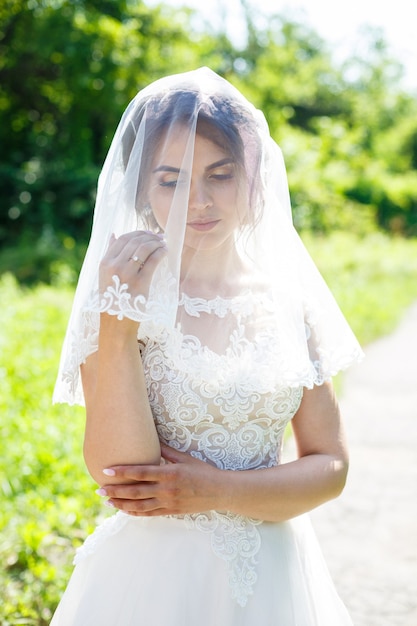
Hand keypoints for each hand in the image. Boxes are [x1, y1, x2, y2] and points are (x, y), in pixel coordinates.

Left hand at [96, 445, 225, 515]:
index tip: (106, 470)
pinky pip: (149, 514)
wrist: (219, 491)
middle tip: (99, 489)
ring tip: (107, 501)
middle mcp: (166, 490)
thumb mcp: (185, 458)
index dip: (122, 472)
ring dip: (121, 504)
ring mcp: (168, 503)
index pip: (140, 473)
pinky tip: (124, 510)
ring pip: (139, 506)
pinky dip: (135, 513)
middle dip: (115, 491)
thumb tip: (150, 439)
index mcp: (169, 473)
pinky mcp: (171, 512)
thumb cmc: (203, 471)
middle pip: (135, 491)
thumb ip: (167, 451)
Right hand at [99, 230, 166, 297]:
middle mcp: (115, 266)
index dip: (138, 233)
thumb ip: (109, 254)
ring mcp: (128, 273)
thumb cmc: (113, 298)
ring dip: (156, 242)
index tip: (148, 233)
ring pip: (144, 248)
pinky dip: (161, 252)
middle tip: (159, 237)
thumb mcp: (105, 275)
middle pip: (135, 241)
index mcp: (105, 262)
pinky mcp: (141, 281)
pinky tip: (165, 251)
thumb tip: (113, 234)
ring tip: (162, 243)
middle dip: (149, 236)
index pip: (123, 239)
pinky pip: (153, 260)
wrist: (117, 320)